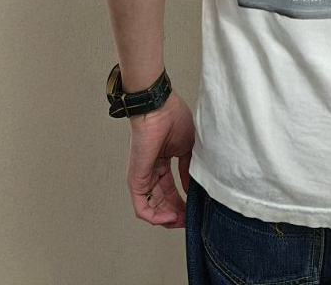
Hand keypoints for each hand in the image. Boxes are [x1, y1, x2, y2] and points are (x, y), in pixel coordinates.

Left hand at [126, 90, 194, 227]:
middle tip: (190, 220)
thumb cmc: (173, 119)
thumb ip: (187, 169)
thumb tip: (191, 187)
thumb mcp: (187, 148)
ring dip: (168, 219)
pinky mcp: (136, 181)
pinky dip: (157, 218)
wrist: (158, 109)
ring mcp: (141, 178)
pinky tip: (173, 217)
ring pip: (152, 209)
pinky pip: (142, 208)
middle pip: (162, 202)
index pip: (171, 189)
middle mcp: (150, 172)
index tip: (195, 208)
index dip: (183, 201)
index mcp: (162, 162)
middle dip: (177, 213)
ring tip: (183, 221)